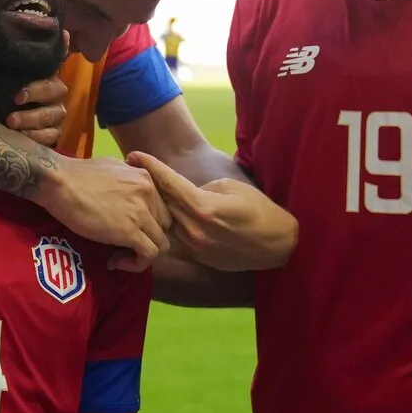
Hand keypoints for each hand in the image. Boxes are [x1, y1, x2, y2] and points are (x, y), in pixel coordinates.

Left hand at [6, 31, 69, 146]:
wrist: (5, 114)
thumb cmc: (10, 89)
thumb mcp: (15, 72)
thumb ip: (33, 54)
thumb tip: (63, 32)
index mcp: (47, 78)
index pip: (51, 80)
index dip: (37, 88)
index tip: (17, 97)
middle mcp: (55, 96)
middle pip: (54, 97)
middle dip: (33, 106)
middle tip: (11, 114)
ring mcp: (56, 116)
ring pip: (52, 119)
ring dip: (32, 123)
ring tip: (11, 125)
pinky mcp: (54, 133)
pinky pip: (52, 137)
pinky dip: (38, 138)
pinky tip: (23, 138)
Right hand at [37, 155, 171, 272]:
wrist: (59, 182)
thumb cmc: (76, 174)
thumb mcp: (111, 167)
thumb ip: (126, 180)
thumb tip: (124, 192)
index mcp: (145, 178)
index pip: (161, 207)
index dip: (147, 222)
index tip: (126, 229)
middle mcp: (149, 193)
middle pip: (164, 226)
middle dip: (147, 238)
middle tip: (125, 244)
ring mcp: (141, 213)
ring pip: (160, 243)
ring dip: (142, 254)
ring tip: (119, 256)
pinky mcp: (130, 231)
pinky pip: (148, 255)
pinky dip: (135, 264)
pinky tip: (115, 263)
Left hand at [127, 151, 298, 271]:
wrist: (278, 246)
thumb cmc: (259, 210)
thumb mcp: (232, 187)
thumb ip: (202, 188)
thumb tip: (185, 193)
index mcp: (203, 207)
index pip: (169, 183)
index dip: (150, 166)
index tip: (133, 154)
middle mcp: (194, 229)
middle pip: (163, 203)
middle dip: (150, 186)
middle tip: (134, 170)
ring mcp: (194, 247)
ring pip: (168, 221)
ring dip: (159, 206)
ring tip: (149, 192)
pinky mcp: (198, 258)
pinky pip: (178, 236)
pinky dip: (174, 223)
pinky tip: (170, 213)